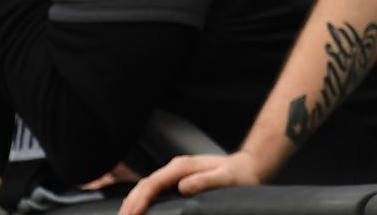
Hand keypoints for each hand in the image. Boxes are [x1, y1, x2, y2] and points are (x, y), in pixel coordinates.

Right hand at [118, 152, 259, 214]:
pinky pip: (154, 189)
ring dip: (133, 202)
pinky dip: (142, 200)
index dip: (139, 200)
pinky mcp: (178, 180)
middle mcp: (176, 168)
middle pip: (144, 184)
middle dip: (129, 203)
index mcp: (183, 167)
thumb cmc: (238, 174)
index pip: (153, 183)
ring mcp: (176, 173)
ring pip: (146, 186)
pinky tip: (138, 210)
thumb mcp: (226, 177)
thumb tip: (183, 186)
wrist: (247, 168)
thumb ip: (205, 180)